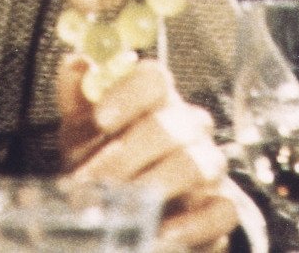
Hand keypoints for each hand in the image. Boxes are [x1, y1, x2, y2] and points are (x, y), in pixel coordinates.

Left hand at [60, 56, 239, 251]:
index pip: (154, 78)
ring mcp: (208, 167)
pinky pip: (223, 211)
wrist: (130, 216)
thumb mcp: (84, 135)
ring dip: (156, 186)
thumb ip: (79, 100)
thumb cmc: (109, 166)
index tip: (101, 119)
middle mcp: (188, 129)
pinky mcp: (220, 209)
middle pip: (174, 123)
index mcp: (155, 103)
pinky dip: (193, 225)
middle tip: (94, 181)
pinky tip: (161, 235)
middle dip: (129, 153)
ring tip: (124, 207)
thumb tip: (75, 63)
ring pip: (199, 163)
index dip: (129, 93)